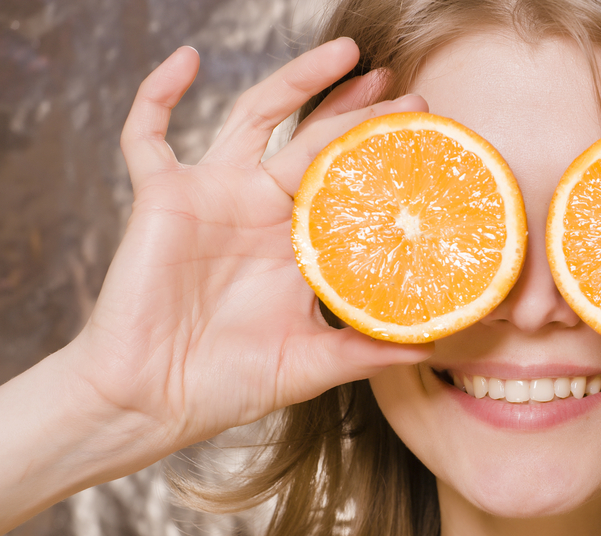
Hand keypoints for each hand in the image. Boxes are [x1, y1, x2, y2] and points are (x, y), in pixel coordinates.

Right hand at [66, 40, 431, 467]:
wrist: (153, 400)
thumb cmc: (227, 385)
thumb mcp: (311, 364)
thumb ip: (368, 351)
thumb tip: (435, 347)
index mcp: (298, 245)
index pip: (348, 183)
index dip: (382, 157)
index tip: (426, 134)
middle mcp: (261, 211)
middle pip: (314, 140)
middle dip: (356, 110)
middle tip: (402, 86)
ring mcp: (213, 198)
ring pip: (255, 118)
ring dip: (296, 80)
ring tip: (344, 52)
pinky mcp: (162, 198)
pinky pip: (147, 134)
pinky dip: (160, 95)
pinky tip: (187, 58)